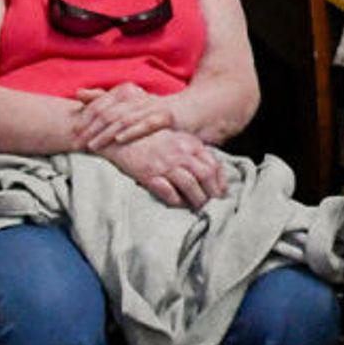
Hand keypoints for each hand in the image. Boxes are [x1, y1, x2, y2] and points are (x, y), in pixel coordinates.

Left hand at [69, 83, 172, 150]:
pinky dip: (132, 131)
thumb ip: (103, 98)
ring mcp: (152, 106)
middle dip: (91, 129)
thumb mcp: (128, 103)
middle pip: (109, 112)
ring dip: (106, 134)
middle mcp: (138, 97)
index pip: (100, 103)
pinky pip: (147, 124)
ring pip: (124, 119)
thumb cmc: (155, 109)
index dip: (85, 117)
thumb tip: (78, 92)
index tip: (74, 133)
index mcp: (127, 92)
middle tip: (77, 144)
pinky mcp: (167, 116)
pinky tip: (120, 140)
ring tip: (93, 146)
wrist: (191, 109)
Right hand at [101, 128, 229, 210]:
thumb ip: (194, 152)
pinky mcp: (149, 175)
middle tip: (213, 204)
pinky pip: (168, 192)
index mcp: (190, 144)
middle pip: (205, 176)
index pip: (214, 164)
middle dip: (212, 193)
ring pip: (190, 185)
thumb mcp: (178, 139)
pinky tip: (179, 205)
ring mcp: (165, 164)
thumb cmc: (152, 139)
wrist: (122, 136)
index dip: (220, 181)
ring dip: (197, 200)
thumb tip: (210, 171)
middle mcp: (181, 153)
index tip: (221, 192)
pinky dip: (177, 201)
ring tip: (199, 208)